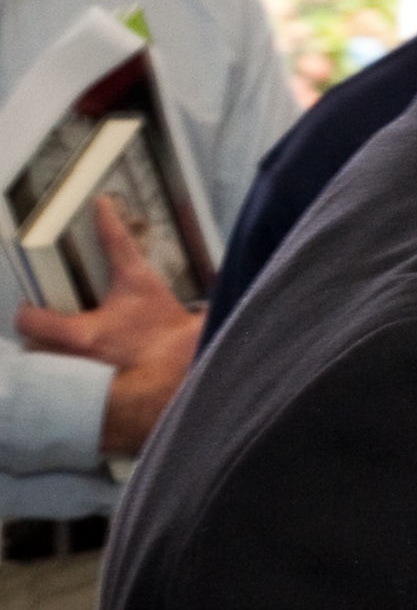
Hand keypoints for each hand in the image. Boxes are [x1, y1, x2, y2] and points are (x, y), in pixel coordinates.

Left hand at [16, 199, 201, 456]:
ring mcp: (83, 385)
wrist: (192, 368)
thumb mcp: (140, 281)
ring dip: (54, 359)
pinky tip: (90, 371)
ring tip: (73, 350)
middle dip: (40, 338)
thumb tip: (102, 206)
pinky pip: (70, 391)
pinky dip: (73, 380)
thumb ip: (116, 243)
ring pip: (48, 371)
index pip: (29, 321)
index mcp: (81, 335)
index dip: (29, 312)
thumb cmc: (166, 329)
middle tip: (56, 326)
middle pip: (32, 350)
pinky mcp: (95, 403)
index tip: (37, 307)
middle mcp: (74, 364)